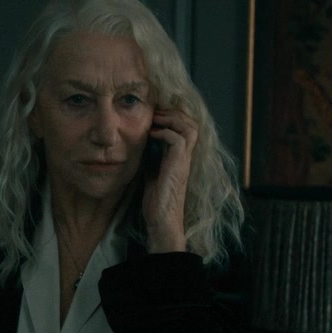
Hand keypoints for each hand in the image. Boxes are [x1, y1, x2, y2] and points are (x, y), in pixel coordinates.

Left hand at [142, 108, 198, 253]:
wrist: (161, 220)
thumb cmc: (156, 201)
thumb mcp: (151, 173)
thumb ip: (150, 158)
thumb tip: (139, 145)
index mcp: (180, 157)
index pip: (186, 128)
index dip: (173, 116)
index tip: (155, 113)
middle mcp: (185, 157)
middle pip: (192, 123)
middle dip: (174, 112)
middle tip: (156, 112)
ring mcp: (184, 161)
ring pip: (190, 128)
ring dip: (172, 118)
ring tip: (156, 118)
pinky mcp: (179, 167)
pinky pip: (178, 140)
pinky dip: (165, 132)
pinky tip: (152, 134)